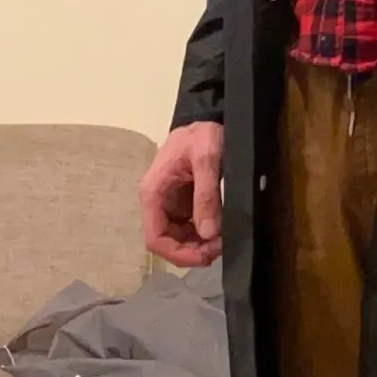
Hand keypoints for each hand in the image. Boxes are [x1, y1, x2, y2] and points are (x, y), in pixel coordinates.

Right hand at [139, 123, 223, 268]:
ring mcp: (169, 205)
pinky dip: (203, 236)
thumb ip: (206, 195)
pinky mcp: (182, 204)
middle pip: (167, 242)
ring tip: (223, 240)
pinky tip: (219, 232)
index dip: (178, 254)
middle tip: (221, 247)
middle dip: (193, 251)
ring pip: (178, 239)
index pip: (155, 238)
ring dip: (199, 246)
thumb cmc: (202, 134)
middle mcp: (157, 202)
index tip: (205, 256)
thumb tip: (208, 233)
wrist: (206, 119)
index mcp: (153, 193)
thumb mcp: (207, 158)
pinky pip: (188, 229)